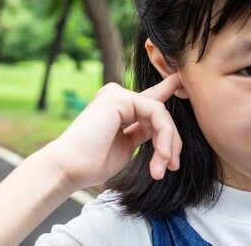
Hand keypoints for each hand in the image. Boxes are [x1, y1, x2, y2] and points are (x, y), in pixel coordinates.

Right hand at [45, 73, 182, 190]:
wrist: (69, 168)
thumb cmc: (92, 163)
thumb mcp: (126, 145)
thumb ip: (142, 132)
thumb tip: (163, 129)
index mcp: (118, 107)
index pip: (149, 99)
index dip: (167, 90)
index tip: (181, 82)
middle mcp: (117, 96)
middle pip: (159, 111)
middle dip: (171, 141)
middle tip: (172, 166)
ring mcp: (117, 94)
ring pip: (160, 113)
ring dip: (168, 143)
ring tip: (163, 166)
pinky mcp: (118, 97)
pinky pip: (155, 112)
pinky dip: (163, 135)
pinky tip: (160, 155)